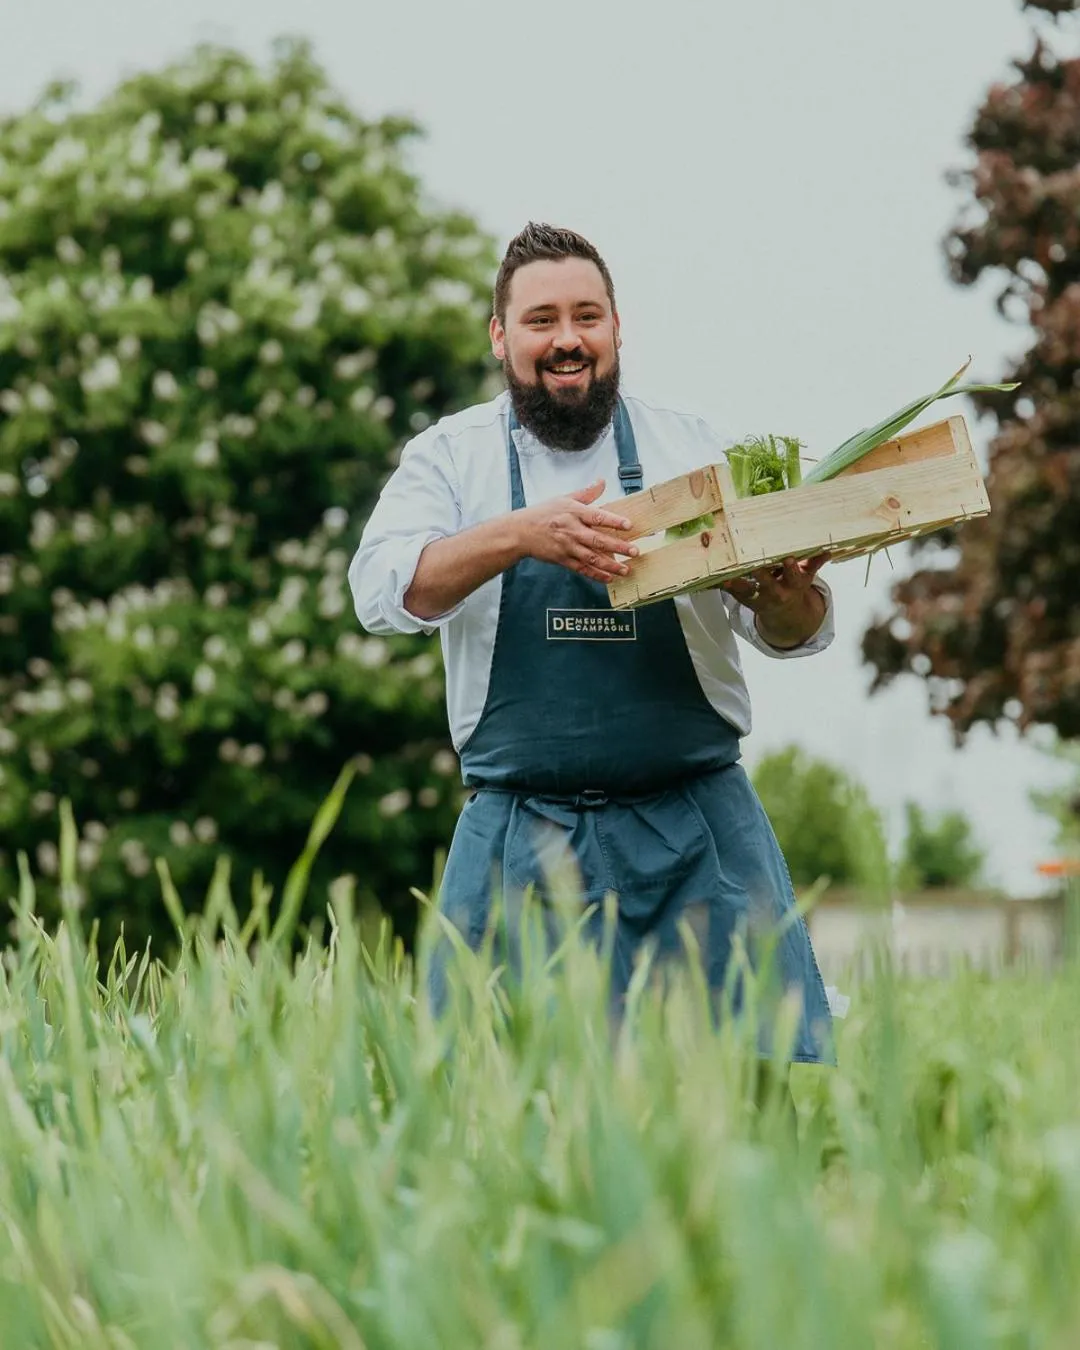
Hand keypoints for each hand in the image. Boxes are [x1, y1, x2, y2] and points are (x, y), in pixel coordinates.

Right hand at [517, 479, 638, 582]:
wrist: (520, 532)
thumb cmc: (542, 514)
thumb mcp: (563, 499)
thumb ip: (586, 493)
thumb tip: (602, 482)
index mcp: (573, 512)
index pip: (597, 516)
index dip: (613, 521)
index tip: (629, 525)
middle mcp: (572, 530)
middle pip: (598, 540)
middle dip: (618, 547)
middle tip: (635, 551)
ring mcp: (567, 547)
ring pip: (593, 558)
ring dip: (611, 565)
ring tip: (626, 569)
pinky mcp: (563, 559)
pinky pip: (582, 569)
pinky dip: (596, 574)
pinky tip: (609, 578)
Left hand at [721, 553, 829, 647]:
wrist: (784, 612)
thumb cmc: (793, 586)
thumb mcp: (806, 577)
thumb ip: (814, 563)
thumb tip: (828, 549)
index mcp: (793, 586)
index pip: (794, 576)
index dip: (791, 568)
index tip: (788, 559)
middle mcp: (776, 593)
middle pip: (768, 584)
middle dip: (762, 575)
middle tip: (754, 564)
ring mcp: (759, 598)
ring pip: (747, 591)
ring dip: (737, 584)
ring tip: (726, 577)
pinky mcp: (745, 599)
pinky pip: (733, 593)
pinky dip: (724, 587)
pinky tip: (714, 579)